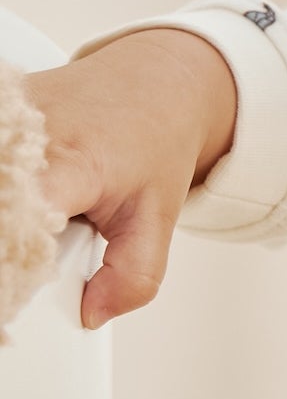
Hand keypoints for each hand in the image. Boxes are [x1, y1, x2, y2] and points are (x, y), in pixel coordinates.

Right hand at [24, 29, 238, 329]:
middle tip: (22, 259)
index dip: (8, 255)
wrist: (154, 84)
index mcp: (72, 164)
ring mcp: (2, 117)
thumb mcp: (158, 217)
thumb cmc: (153, 146)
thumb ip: (134, 274)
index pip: (17, 217)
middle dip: (5, 241)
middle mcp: (26, 136)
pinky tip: (13, 197)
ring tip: (22, 225)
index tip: (13, 285)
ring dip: (3, 212)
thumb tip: (94, 314)